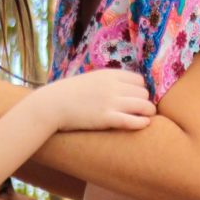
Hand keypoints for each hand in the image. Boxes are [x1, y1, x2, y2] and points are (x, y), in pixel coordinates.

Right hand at [35, 69, 155, 132]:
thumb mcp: (90, 79)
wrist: (51, 105)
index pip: (139, 80)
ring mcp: (110, 102)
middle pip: (143, 93)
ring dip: (148, 112)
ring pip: (143, 105)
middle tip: (141, 109)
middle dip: (144, 101)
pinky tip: (144, 124)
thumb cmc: (68, 93)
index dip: (140, 90)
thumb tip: (121, 88)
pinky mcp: (106, 118)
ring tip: (146, 117)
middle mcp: (113, 86)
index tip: (137, 98)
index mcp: (109, 75)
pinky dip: (141, 123)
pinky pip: (132, 120)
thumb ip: (107, 81)